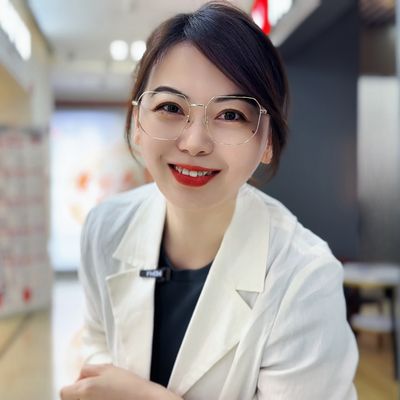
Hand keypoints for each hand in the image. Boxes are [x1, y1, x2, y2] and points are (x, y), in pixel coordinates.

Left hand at [60, 363, 181, 399]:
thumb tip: (78, 377)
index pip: (64, 392)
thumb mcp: (109, 369)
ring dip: (89, 398)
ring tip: (104, 395)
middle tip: (97, 389)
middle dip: (79, 394)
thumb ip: (89, 370)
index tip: (85, 384)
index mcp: (84, 389)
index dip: (72, 387)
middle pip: (70, 399)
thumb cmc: (128, 384)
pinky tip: (109, 399)